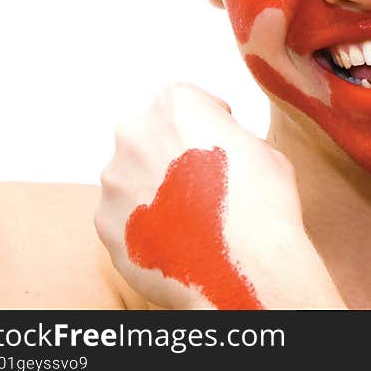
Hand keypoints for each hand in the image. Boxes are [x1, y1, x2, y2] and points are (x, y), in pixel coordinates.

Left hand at [94, 83, 344, 308]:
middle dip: (172, 153)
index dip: (207, 121)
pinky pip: (124, 216)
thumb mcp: (264, 149)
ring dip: (156, 190)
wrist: (243, 270)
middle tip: (203, 182)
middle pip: (151, 136)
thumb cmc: (263, 207)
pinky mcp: (106, 223)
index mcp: (177, 105)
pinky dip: (147, 224)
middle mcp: (135, 134)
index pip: (185, 101)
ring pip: (133, 176)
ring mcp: (115, 180)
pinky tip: (178, 239)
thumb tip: (220, 149)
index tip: (219, 142)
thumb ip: (229, 138)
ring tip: (192, 218)